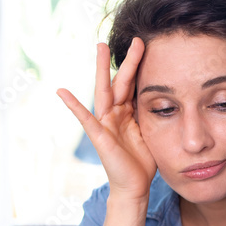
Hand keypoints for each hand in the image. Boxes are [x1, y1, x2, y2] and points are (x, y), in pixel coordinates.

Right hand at [57, 37, 155, 201]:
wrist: (134, 187)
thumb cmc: (142, 162)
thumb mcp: (150, 132)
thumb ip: (150, 114)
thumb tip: (164, 97)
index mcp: (128, 113)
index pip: (134, 85)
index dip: (140, 67)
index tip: (149, 47)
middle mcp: (116, 114)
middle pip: (121, 81)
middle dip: (128, 60)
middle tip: (136, 38)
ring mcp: (106, 123)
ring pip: (104, 91)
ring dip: (101, 68)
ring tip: (100, 46)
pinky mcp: (99, 136)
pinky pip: (85, 119)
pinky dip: (73, 105)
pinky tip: (61, 91)